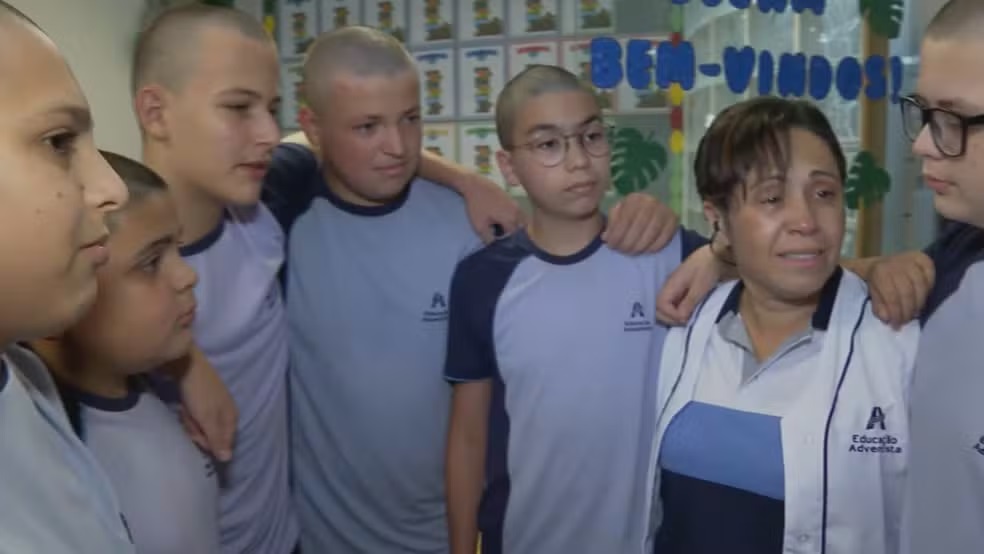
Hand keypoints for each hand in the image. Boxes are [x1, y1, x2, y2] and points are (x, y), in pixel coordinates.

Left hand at [175, 347, 237, 461]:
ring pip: (203, 426)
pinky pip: (196, 416)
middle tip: (189, 423)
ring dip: (192, 424)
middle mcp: (227, 412)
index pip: (224, 444)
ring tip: (185, 414)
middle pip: (212, 436)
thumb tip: (227, 459)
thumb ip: (216, 439)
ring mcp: (215, 405)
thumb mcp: (207, 419)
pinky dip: (188, 415)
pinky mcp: (203, 399)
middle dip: (199, 433)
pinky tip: (184, 408)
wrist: (186, 364)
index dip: (209, 444)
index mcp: (232, 417)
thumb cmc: (199, 393)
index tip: (196, 439)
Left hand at [461, 175, 524, 242]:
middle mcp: (517, 212)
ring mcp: (515, 204)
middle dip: (512, 233)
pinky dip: (512, 217)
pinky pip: (516, 212)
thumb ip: (489, 239)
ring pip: (519, 220)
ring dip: (512, 225)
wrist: (475, 185)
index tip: (500, 242)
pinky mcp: (512, 199)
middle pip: (519, 228)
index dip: (507, 241)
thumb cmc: (477, 206)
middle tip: (500, 236)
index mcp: (511, 219)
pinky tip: (501, 218)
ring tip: (501, 228)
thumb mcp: (479, 226)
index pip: (514, 236)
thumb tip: (495, 246)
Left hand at [603, 193, 678, 254]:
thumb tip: (606, 237)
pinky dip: (653, 247)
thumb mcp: (616, 216)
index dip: (616, 235)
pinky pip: (664, 238)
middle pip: (638, 227)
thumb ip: (610, 225)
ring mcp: (664, 210)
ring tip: (632, 252)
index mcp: (633, 199)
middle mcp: (650, 201)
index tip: (611, 246)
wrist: (648, 212)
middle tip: (622, 251)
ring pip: (651, 234)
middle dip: (628, 243)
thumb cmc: (628, 215)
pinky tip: (645, 250)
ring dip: (639, 247)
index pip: (624, 220)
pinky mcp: (674, 220)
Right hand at [656, 245, 722, 325]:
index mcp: (670, 285)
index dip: (670, 315)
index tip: (684, 318)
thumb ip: (688, 303)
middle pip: (659, 307)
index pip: (660, 304)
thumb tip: (680, 318)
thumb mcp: (700, 288)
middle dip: (670, 318)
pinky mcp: (681, 290)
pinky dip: (678, 311)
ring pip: (665, 307)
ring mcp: (674, 288)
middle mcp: (669, 287)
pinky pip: (674, 303)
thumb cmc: (708, 269)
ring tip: (687, 319)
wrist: (717, 255)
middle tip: (685, 322)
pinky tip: (688, 314)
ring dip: (673, 316)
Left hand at [867, 251, 934, 327]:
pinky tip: (924, 297)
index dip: (896, 314)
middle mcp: (895, 264)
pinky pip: (931, 274)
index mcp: (880, 272)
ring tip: (915, 312)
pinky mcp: (922, 257)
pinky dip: (929, 287)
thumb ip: (879, 307)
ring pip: (921, 285)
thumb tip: (888, 318)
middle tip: (907, 321)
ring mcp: (910, 259)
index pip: (892, 296)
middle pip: (907, 292)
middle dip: (908, 311)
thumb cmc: (877, 283)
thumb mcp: (872, 295)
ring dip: (919, 303)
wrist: (882, 264)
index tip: (897, 326)